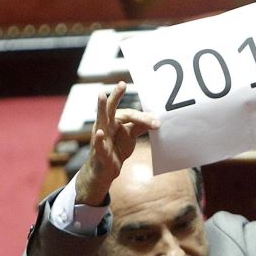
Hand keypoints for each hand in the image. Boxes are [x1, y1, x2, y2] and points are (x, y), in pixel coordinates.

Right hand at [75, 82, 159, 205]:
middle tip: (122, 84)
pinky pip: (98, 144)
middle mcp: (105, 125)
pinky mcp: (98, 151)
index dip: (143, 118)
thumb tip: (155, 118)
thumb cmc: (116, 149)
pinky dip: (98, 138)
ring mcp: (100, 137)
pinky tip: (99, 132)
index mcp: (113, 120)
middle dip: (115, 96)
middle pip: (111, 108)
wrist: (106, 171)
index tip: (156, 122)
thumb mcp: (130, 136)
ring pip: (101, 120)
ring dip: (101, 108)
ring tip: (101, 96)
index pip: (129, 114)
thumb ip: (139, 126)